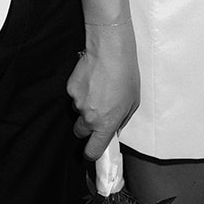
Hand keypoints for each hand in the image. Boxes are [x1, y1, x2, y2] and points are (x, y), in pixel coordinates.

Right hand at [67, 23, 139, 161]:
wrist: (110, 50)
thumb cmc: (126, 74)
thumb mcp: (133, 102)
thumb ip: (121, 120)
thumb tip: (114, 128)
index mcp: (106, 124)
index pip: (93, 151)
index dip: (91, 153)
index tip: (92, 150)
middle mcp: (89, 117)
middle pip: (80, 132)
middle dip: (87, 126)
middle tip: (97, 112)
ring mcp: (77, 102)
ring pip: (77, 111)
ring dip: (84, 105)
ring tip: (97, 88)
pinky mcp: (70, 88)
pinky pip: (74, 95)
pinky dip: (81, 90)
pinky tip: (91, 78)